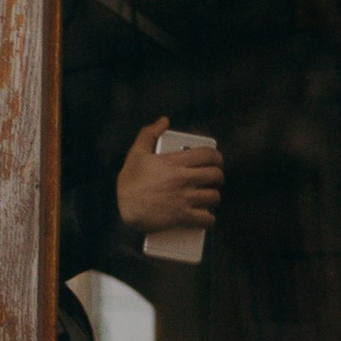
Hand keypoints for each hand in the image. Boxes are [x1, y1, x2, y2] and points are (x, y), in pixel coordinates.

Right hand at [116, 118, 223, 237]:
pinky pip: (206, 219)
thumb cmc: (129, 182)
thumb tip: (164, 121)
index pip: (208, 155)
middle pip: (215, 176)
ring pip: (214, 197)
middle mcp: (183, 179)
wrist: (123, 209)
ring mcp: (184, 199)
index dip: (217, 158)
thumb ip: (149, 133)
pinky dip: (209, 219)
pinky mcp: (182, 217)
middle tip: (212, 180)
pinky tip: (205, 216)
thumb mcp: (136, 153)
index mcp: (175, 162)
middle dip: (217, 177)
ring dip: (213, 197)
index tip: (215, 162)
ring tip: (208, 197)